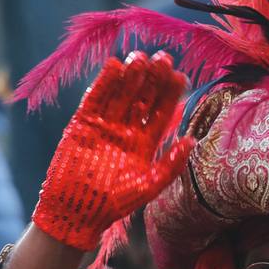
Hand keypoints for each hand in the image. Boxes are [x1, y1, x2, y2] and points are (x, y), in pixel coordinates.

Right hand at [32, 51, 193, 250]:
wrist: (76, 211)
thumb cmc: (113, 204)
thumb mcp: (147, 186)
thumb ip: (170, 165)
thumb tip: (191, 140)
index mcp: (144, 143)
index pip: (161, 112)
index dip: (171, 94)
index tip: (180, 76)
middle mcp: (126, 130)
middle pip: (143, 97)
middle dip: (153, 78)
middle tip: (163, 58)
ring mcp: (105, 124)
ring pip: (121, 93)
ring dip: (131, 75)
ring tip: (141, 57)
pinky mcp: (83, 123)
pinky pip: (96, 98)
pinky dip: (104, 82)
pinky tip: (115, 66)